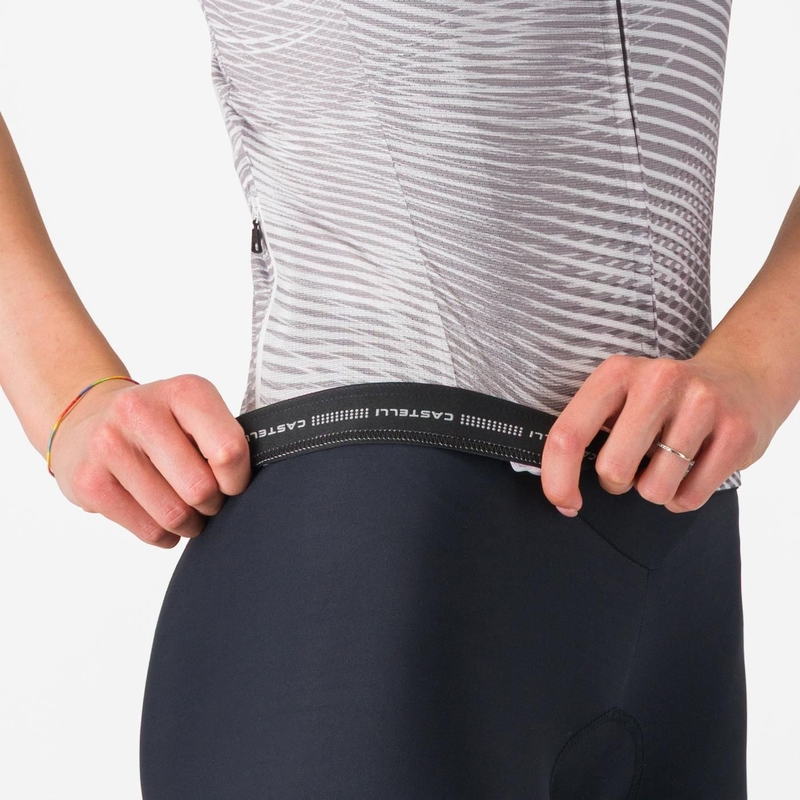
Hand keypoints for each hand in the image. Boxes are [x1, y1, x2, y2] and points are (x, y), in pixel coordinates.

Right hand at [49, 374, 251, 547]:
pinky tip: (159, 516)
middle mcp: (141, 411)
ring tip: (186, 510)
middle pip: (200, 489)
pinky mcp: (88, 481)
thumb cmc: (161, 425)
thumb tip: (256, 489)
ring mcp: (109, 444)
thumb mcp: (197, 415)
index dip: (237, 480)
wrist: (88, 419)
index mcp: (184, 391)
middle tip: (206, 499)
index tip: (231, 482)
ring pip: (174, 515)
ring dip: (189, 524)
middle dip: (212, 505)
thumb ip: (225, 442)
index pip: (229, 451)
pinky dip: (164, 534)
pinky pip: (148, 530)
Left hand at [540, 353, 773, 515]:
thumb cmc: (664, 400)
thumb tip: (559, 489)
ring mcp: (701, 404)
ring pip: (654, 490)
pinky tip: (693, 469)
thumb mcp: (621, 397)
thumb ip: (589, 429)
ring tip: (668, 464)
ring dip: (655, 491)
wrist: (742, 377)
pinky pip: (691, 498)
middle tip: (633, 466)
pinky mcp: (737, 432)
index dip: (558, 480)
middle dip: (617, 483)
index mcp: (617, 373)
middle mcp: (658, 381)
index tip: (565, 503)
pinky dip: (685, 497)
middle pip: (613, 469)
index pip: (569, 435)